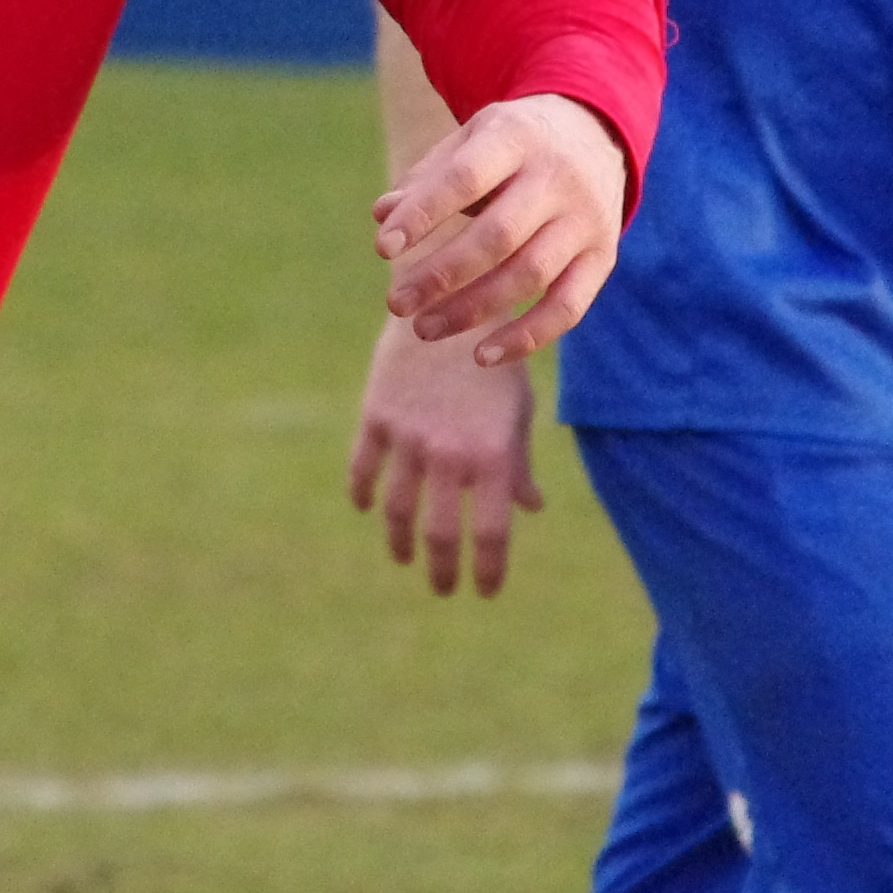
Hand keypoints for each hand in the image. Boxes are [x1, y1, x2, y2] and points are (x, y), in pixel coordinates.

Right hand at [348, 313, 540, 594]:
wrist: (449, 301)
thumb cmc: (492, 362)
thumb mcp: (516, 412)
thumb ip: (518, 463)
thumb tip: (530, 508)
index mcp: (492, 456)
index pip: (490, 534)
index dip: (487, 570)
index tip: (483, 591)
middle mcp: (449, 453)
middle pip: (439, 534)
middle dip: (441, 569)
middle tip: (442, 587)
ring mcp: (409, 437)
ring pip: (397, 510)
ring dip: (400, 542)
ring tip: (404, 556)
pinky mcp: (377, 416)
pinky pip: (363, 469)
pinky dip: (362, 494)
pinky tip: (366, 507)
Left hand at [372, 89, 627, 366]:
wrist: (594, 133)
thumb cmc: (510, 145)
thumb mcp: (471, 140)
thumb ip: (428, 178)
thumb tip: (383, 217)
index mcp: (517, 137)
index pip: (465, 179)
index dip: (423, 215)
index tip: (383, 248)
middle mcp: (558, 178)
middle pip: (498, 235)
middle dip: (441, 275)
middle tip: (396, 303)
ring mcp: (585, 219)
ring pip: (529, 275)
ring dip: (472, 310)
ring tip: (422, 329)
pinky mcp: (603, 256)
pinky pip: (568, 307)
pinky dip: (527, 337)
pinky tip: (481, 356)